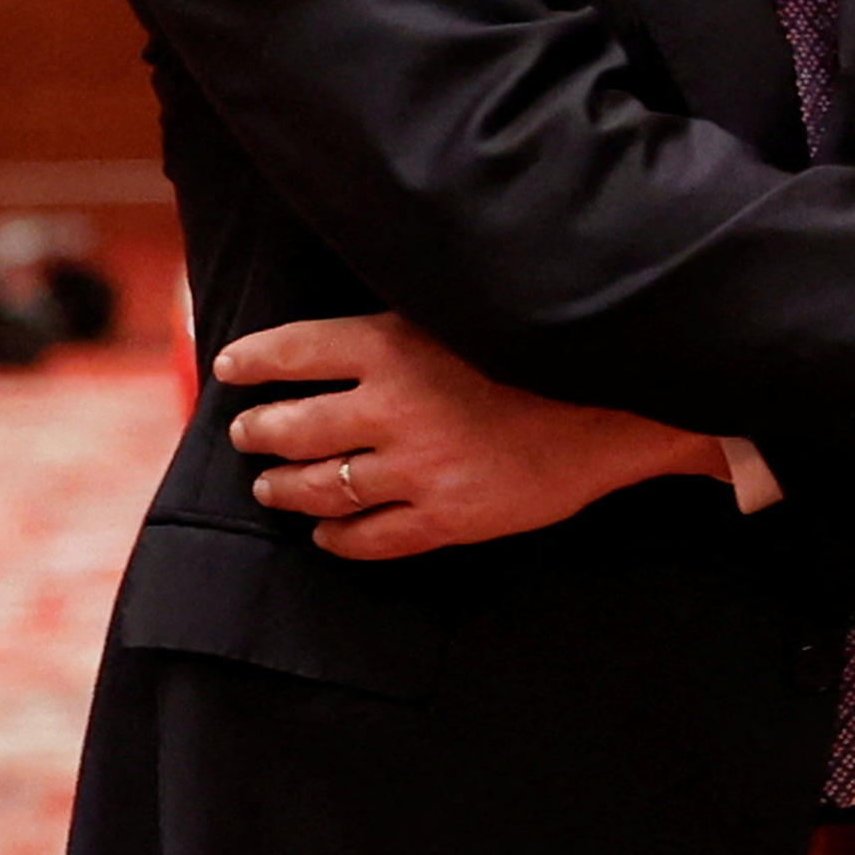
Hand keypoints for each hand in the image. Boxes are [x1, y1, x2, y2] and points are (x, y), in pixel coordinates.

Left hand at [222, 313, 726, 560]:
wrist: (623, 408)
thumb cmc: (542, 354)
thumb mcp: (461, 317)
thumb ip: (399, 332)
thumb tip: (336, 342)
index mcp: (391, 346)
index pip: (290, 352)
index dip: (251, 361)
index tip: (231, 368)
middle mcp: (391, 408)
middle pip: (289, 426)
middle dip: (258, 432)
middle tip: (250, 433)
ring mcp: (417, 469)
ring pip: (317, 487)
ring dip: (283, 487)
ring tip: (272, 485)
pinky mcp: (446, 517)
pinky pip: (367, 538)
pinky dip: (335, 537)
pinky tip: (327, 532)